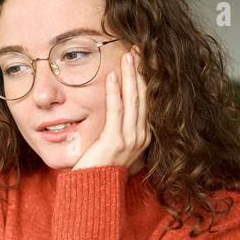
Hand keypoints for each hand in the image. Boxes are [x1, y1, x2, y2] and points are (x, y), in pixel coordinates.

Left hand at [69, 46, 150, 174]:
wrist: (93, 190)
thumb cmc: (100, 167)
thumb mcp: (114, 144)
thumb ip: (118, 126)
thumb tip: (115, 107)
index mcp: (143, 135)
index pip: (146, 101)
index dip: (143, 78)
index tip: (140, 60)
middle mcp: (141, 136)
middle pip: (143, 96)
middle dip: (140, 71)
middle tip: (137, 49)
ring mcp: (130, 139)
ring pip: (133, 100)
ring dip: (130, 75)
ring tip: (128, 56)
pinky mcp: (115, 141)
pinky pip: (116, 111)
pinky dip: (115, 92)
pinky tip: (113, 76)